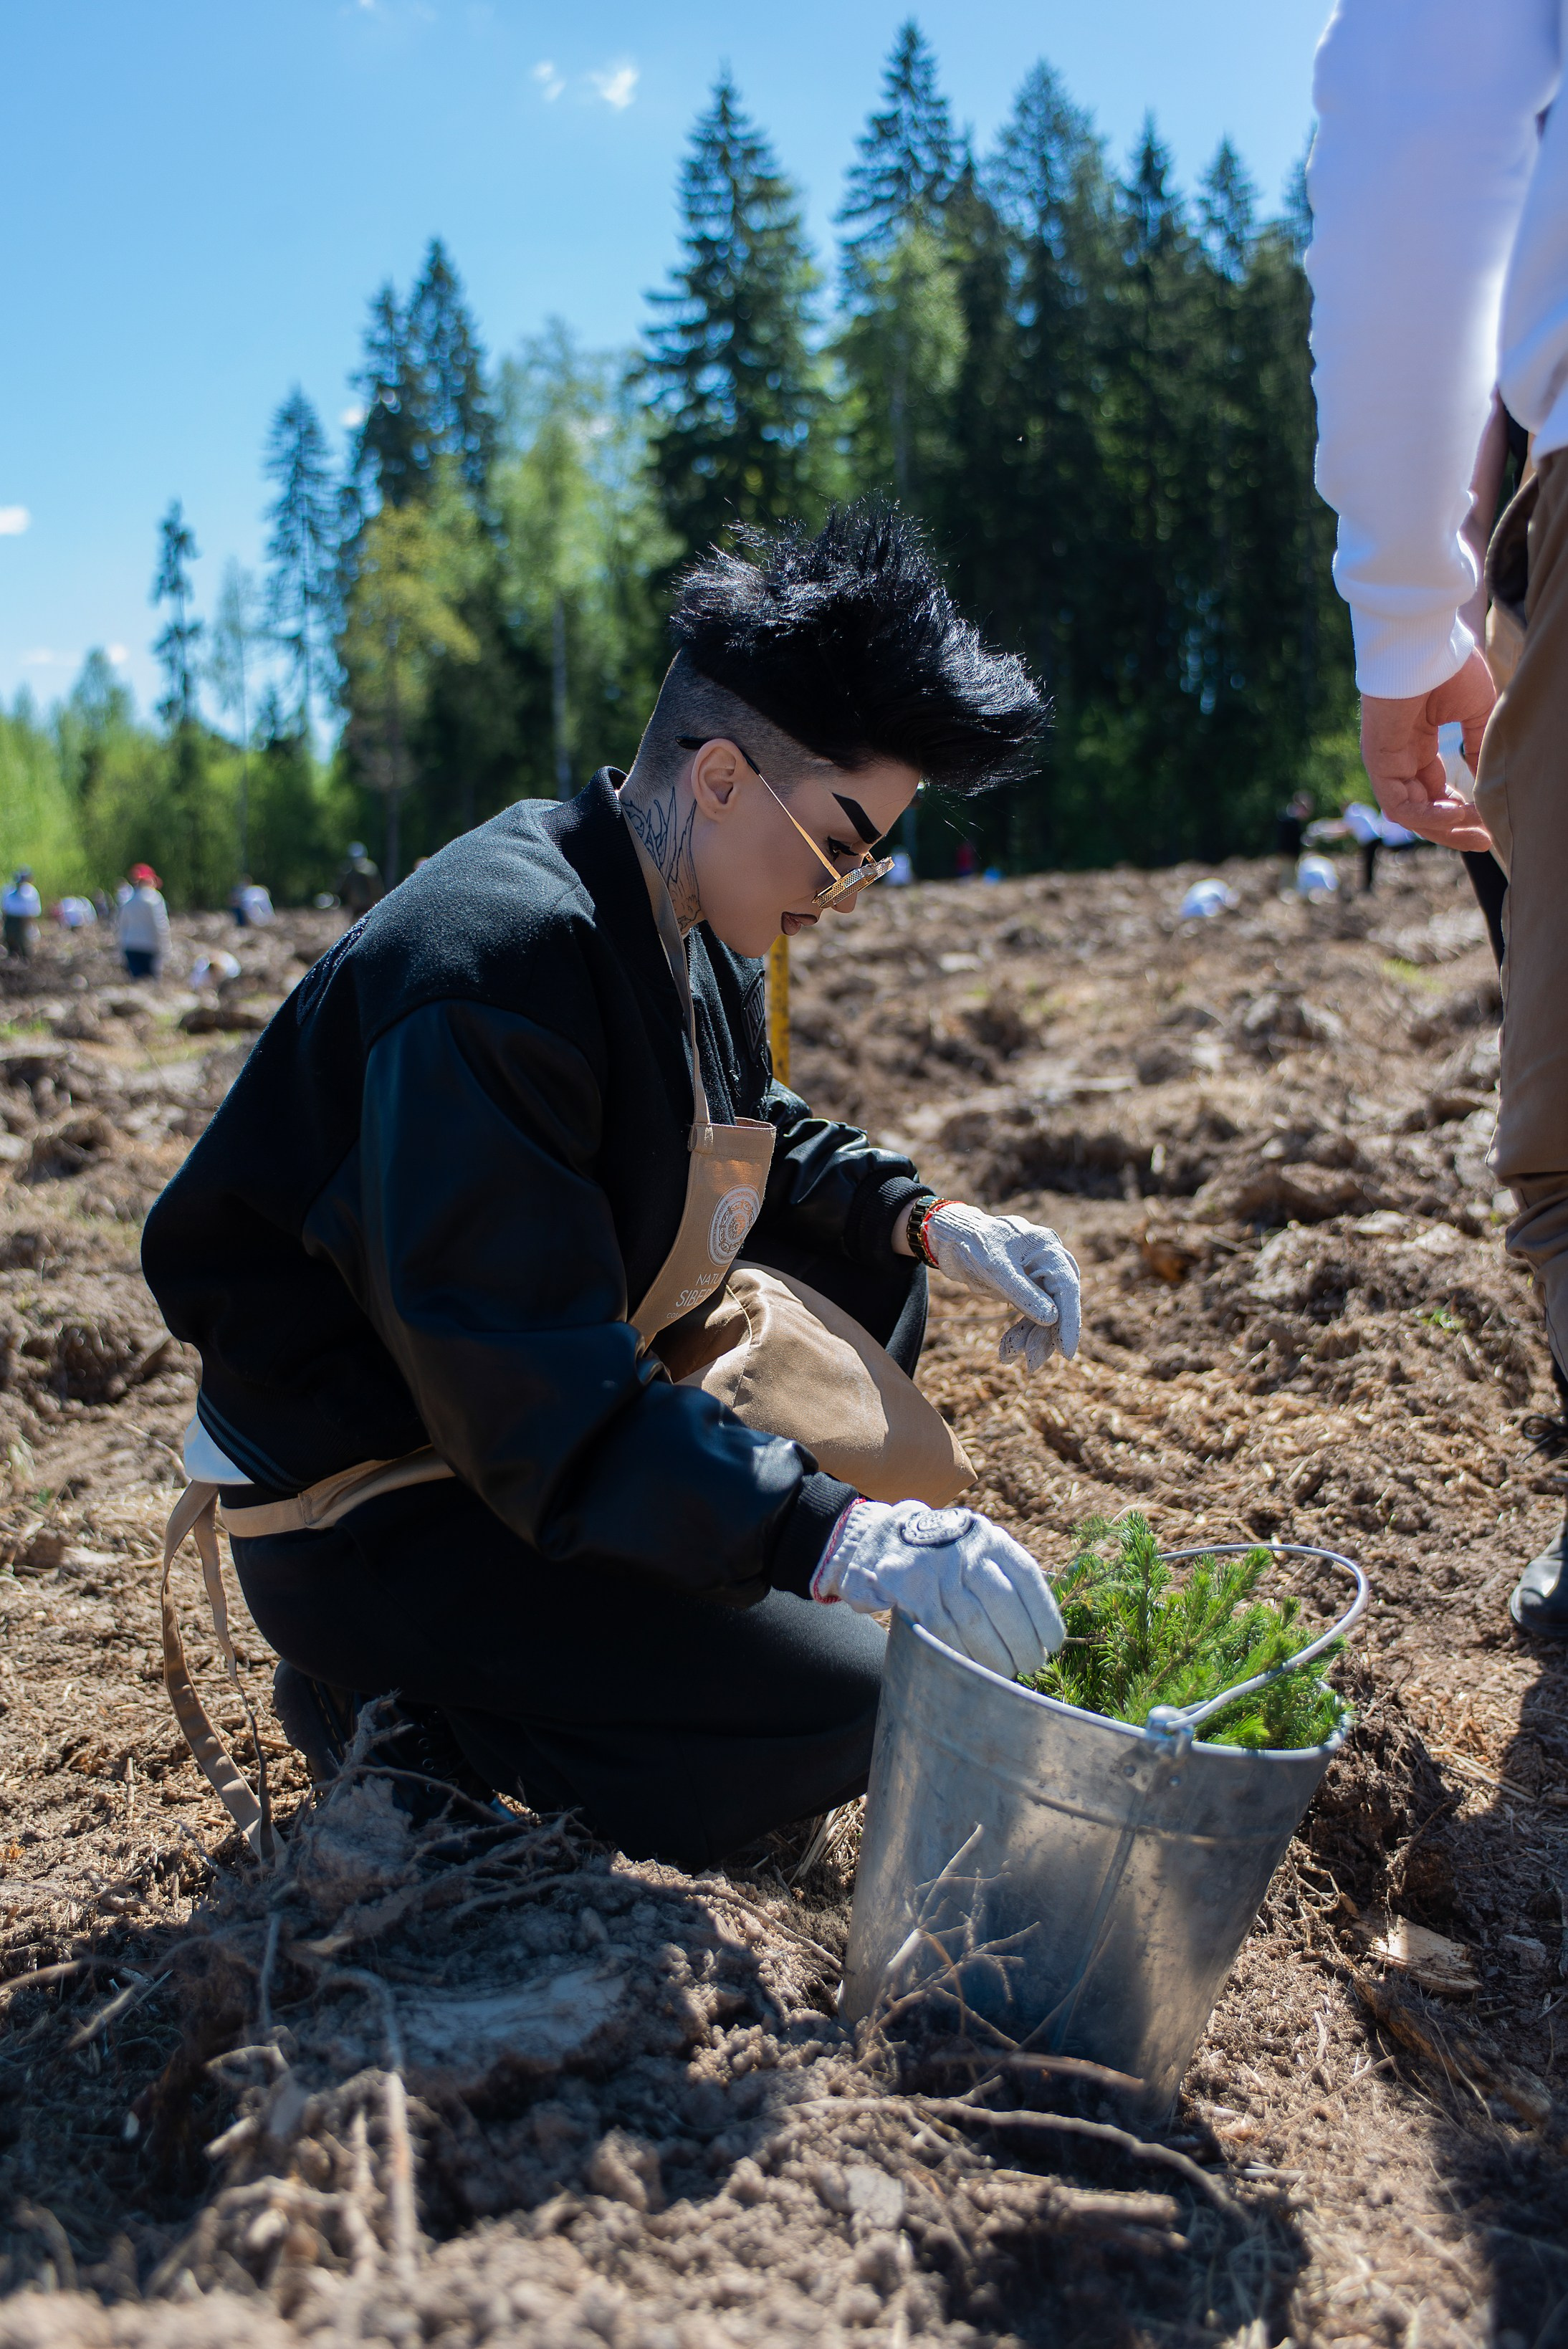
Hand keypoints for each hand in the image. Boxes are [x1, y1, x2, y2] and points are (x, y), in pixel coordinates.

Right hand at [812, 1499, 1064, 1677]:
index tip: (1054, 1644)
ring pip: (972, 1621)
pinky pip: (941, 1629)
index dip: (1043, 1615)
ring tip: (1006, 1672)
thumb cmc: (950, 1558)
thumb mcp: (980, 1552)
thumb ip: (1006, 1580)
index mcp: (991, 1540)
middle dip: (1021, 1641)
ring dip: (993, 1654)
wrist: (889, 1538)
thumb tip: (1042, 1633)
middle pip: (1002, 1602)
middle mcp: (966, 1550)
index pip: (1026, 1578)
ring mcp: (937, 1567)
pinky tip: (972, 1667)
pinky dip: (960, 1653)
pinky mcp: (911, 1587)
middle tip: (1031, 1665)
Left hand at [922, 1201, 1079, 1369]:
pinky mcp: (1027, 1288)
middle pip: (1059, 1305)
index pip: (1067, 1287)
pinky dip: (1020, 1333)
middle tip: (1030, 1362)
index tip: (1067, 1352)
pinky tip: (1007, 1350)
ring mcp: (1039, 1276)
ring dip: (1030, 1338)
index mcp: (1047, 1248)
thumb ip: (1023, 1292)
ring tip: (1009, 1355)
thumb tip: (1052, 1320)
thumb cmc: (974, 1244)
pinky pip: (1031, 1315)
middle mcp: (1049, 1261)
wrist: (952, 1237)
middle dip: (1045, 1335)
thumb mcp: (996, 1269)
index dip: (1069, 1321)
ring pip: (1045, 1314)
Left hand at [1359, 652, 1496, 852]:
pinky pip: (1399, 805)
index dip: (1461, 812)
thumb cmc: (1450, 668)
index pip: (1434, 793)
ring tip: (1476, 824)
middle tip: (1485, 839)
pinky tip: (1455, 812)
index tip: (1488, 823)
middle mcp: (1400, 758)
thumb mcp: (1476, 715)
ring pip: (1411, 814)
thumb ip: (1478, 750)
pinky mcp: (1378, 762)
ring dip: (1444, 826)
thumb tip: (1487, 785)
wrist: (1427, 643)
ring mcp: (1387, 762)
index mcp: (1418, 747)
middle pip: (1422, 810)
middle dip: (1454, 829)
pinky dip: (1427, 816)